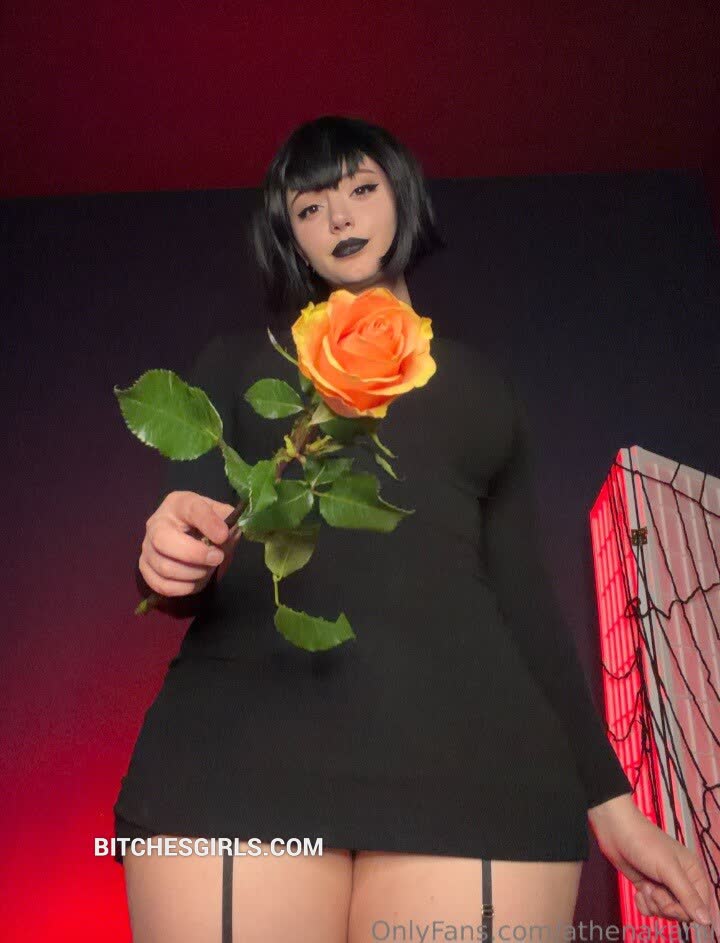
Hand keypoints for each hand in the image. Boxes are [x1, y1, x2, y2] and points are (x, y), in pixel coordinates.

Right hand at [139, 491, 241, 596]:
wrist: (189, 536)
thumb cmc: (206, 525)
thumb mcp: (220, 515)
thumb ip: (227, 521)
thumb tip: (229, 533)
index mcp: (178, 504)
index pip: (190, 508)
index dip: (208, 523)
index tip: (223, 535)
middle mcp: (156, 523)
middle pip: (163, 540)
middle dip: (195, 554)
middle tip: (217, 558)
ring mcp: (147, 547)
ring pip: (163, 567)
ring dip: (192, 574)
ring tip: (207, 570)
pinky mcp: (145, 567)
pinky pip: (160, 584)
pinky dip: (182, 588)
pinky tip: (195, 582)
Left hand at [588, 794, 712, 925]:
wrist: (614, 829)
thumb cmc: (644, 843)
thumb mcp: (668, 869)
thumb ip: (687, 895)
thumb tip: (706, 921)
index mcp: (693, 873)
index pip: (701, 906)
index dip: (686, 911)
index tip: (670, 905)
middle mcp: (681, 880)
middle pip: (682, 912)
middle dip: (666, 906)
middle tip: (654, 890)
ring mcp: (663, 884)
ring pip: (666, 912)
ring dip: (653, 904)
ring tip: (646, 886)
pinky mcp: (648, 887)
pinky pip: (652, 909)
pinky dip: (644, 905)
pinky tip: (639, 892)